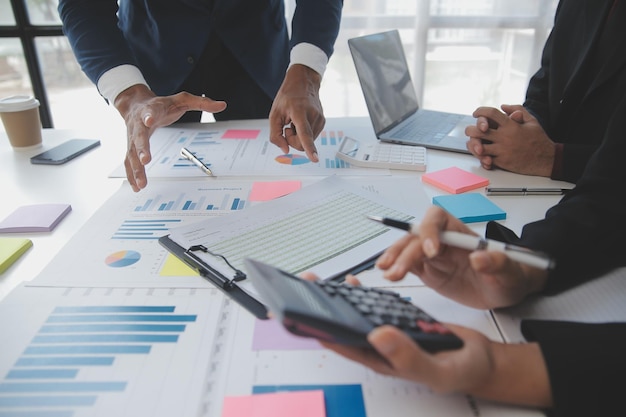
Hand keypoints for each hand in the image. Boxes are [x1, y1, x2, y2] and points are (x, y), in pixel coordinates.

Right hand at [113, 85, 226, 191]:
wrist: (135, 103)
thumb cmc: (162, 104)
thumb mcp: (182, 99)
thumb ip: (201, 102)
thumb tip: (222, 105)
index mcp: (151, 110)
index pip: (150, 112)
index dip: (149, 116)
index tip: (149, 120)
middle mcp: (138, 124)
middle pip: (138, 137)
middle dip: (141, 149)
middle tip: (146, 161)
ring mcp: (132, 137)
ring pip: (131, 153)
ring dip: (136, 169)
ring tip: (141, 184)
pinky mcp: (130, 146)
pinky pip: (128, 161)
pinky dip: (131, 174)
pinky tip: (136, 187)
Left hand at [269, 64, 324, 162]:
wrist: (303, 82)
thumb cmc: (287, 97)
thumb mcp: (274, 114)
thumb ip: (275, 134)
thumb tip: (285, 150)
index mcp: (300, 112)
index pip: (305, 134)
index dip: (309, 148)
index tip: (315, 158)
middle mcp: (313, 116)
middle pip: (302, 143)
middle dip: (292, 141)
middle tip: (288, 127)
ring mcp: (320, 119)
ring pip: (307, 142)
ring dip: (298, 136)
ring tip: (295, 121)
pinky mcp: (323, 122)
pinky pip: (311, 137)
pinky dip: (304, 133)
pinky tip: (301, 121)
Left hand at [300, 272, 551, 406]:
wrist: (480, 362)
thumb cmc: (460, 371)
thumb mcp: (437, 368)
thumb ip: (408, 356)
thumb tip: (377, 336)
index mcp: (381, 360)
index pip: (342, 344)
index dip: (318, 329)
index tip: (298, 312)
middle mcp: (379, 347)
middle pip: (342, 327)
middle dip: (320, 309)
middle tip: (304, 287)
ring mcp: (387, 334)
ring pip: (354, 316)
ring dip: (336, 300)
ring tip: (319, 282)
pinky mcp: (397, 321)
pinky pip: (372, 307)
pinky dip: (361, 295)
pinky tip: (354, 284)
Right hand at [376, 206, 547, 308]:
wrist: (504, 291)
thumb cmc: (509, 274)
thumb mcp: (511, 271)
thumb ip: (498, 263)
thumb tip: (479, 257)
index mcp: (459, 231)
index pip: (437, 220)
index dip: (430, 232)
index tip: (431, 252)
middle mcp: (442, 240)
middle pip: (416, 238)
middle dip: (405, 252)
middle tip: (398, 270)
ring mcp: (433, 256)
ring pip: (408, 250)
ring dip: (396, 259)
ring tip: (387, 273)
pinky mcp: (428, 271)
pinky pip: (408, 266)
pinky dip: (397, 268)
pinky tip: (389, 274)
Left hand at [464, 104, 554, 176]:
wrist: (546, 159)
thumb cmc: (539, 139)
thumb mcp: (532, 121)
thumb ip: (518, 110)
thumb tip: (503, 106)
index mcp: (511, 125)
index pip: (490, 114)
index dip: (480, 111)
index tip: (476, 113)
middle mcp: (504, 137)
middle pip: (478, 131)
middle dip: (470, 129)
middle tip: (470, 130)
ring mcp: (502, 150)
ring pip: (479, 147)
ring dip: (473, 144)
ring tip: (474, 143)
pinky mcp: (502, 162)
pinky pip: (485, 159)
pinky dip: (481, 157)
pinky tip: (482, 154)